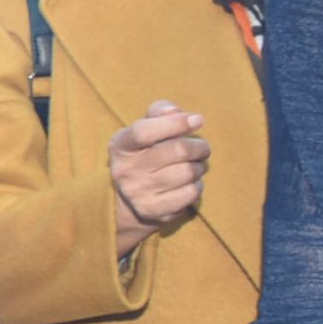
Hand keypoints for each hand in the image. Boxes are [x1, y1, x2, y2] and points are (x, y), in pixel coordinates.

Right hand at [111, 100, 208, 256]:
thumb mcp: (145, 128)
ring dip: (199, 167)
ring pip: (189, 172)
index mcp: (120, 145)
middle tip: (202, 148)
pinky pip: (191, 193)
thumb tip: (175, 112)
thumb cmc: (146, 152)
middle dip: (199, 146)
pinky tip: (188, 183)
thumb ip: (159, 112)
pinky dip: (197, 186)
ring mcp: (138, 193)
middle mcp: (125, 170)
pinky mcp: (154, 211)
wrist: (130, 197)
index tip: (197, 120)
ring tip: (192, 166)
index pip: (145, 132)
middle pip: (177, 151)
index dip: (175, 123)